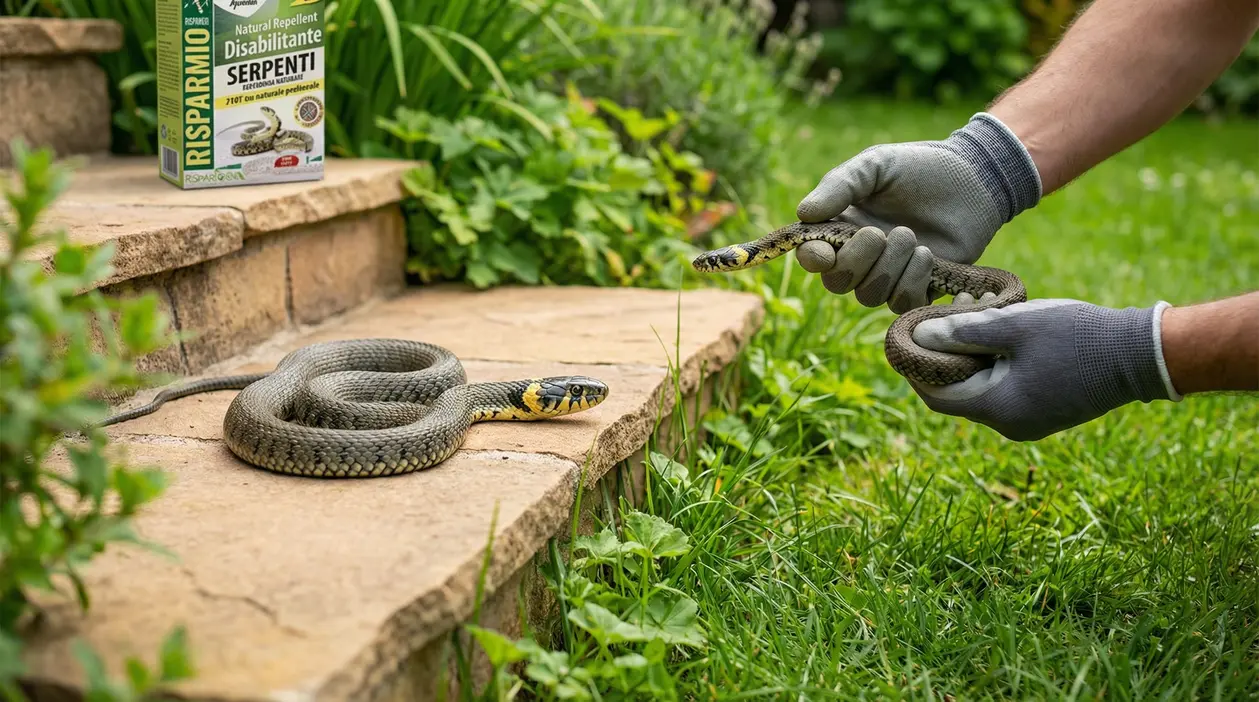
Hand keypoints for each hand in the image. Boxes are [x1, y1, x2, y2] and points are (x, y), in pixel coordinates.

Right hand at [792, 113, 1041, 312]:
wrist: (975, 178)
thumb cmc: (920, 167)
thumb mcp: (875, 165)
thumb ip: (839, 186)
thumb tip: (803, 214)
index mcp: (842, 227)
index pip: (812, 257)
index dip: (813, 260)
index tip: (824, 252)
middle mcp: (861, 256)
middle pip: (838, 282)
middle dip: (857, 261)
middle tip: (881, 233)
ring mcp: (890, 274)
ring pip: (870, 295)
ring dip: (890, 268)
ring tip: (912, 237)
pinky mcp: (921, 287)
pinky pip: (903, 304)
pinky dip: (913, 282)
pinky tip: (928, 257)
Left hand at [907, 294, 1180, 440]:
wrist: (1142, 355)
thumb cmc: (1079, 336)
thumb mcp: (1016, 326)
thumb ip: (965, 331)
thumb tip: (921, 335)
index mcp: (999, 409)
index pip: (936, 395)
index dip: (916, 366)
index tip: (906, 335)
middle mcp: (1010, 424)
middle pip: (957, 390)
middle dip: (946, 350)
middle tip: (947, 310)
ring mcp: (1029, 421)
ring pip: (981, 386)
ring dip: (972, 351)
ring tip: (977, 307)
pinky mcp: (1044, 410)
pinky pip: (1005, 387)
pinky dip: (994, 360)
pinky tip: (999, 326)